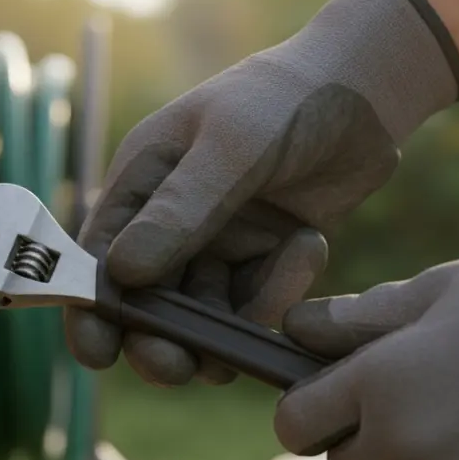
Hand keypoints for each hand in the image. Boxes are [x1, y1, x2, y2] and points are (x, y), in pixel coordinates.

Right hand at [65, 0, 458, 387]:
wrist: (367, 93)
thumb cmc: (286, 100)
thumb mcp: (232, 146)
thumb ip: (182, 209)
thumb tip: (122, 274)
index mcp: (141, 184)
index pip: (97, 258)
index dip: (91, 310)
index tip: (98, 354)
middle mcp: (170, 221)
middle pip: (146, 303)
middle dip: (158, 339)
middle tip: (178, 367)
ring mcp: (217, 245)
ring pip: (202, 315)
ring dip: (223, 328)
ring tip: (252, 321)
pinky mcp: (263, 261)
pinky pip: (257, 304)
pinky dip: (278, 291)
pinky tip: (308, 245)